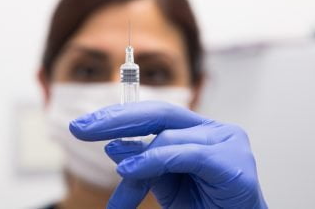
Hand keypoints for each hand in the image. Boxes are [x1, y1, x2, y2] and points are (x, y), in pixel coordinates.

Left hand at [69, 101, 266, 208]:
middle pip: (158, 114)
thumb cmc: (204, 207)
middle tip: (80, 128)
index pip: (153, 114)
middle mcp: (213, 129)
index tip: (83, 125)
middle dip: (115, 120)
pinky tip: (129, 170)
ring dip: (135, 155)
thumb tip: (114, 148)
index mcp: (197, 130)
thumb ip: (145, 164)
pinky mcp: (233, 163)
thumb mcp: (165, 183)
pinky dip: (155, 160)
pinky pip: (187, 154)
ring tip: (115, 171)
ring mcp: (227, 142)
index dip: (117, 116)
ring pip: (169, 136)